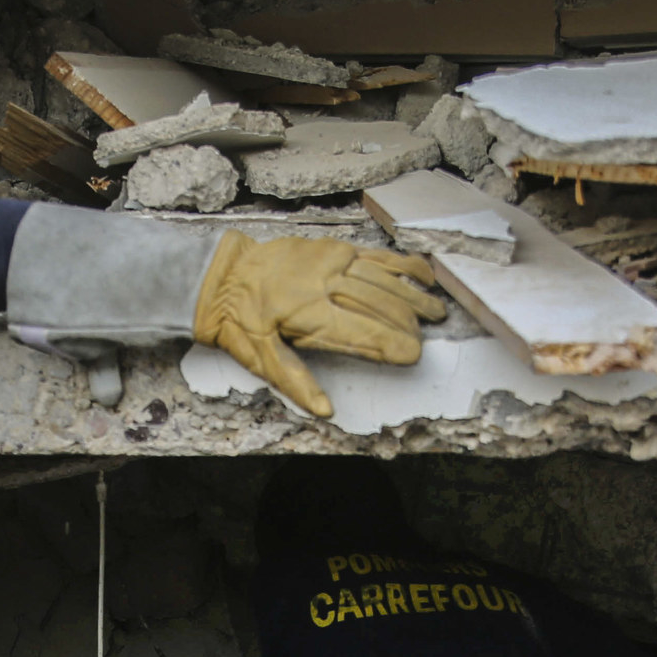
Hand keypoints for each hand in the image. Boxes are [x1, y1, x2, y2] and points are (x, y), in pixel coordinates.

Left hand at [193, 232, 446, 417]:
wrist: (219, 272)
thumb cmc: (237, 319)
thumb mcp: (257, 356)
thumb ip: (294, 381)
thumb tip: (325, 410)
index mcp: (308, 313)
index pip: (361, 332)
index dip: (391, 345)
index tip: (414, 356)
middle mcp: (325, 282)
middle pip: (378, 305)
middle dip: (407, 324)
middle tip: (426, 342)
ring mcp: (331, 259)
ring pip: (383, 279)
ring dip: (413, 297)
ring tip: (437, 312)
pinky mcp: (333, 246)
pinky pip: (375, 255)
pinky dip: (402, 265)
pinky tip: (425, 276)